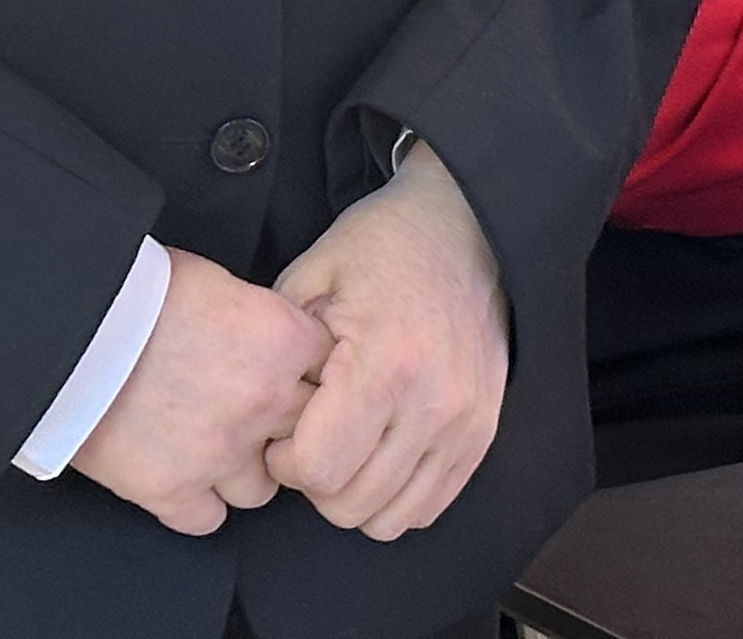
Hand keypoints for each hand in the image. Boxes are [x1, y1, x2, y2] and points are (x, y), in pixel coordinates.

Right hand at [72, 251, 327, 535]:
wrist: (65, 324)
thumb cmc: (136, 289)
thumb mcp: (215, 282)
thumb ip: (260, 320)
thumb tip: (275, 343)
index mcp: (281, 338)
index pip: (335, 372)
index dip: (312, 376)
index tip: (292, 377)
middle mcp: (264, 400)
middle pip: (308, 434)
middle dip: (284, 428)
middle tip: (251, 413)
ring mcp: (220, 452)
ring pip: (263, 487)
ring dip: (241, 469)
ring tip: (207, 442)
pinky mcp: (172, 491)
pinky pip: (208, 520)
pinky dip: (194, 502)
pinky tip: (177, 472)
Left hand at [267, 145, 510, 540]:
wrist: (467, 225)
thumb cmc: (383, 244)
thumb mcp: (313, 273)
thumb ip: (281, 348)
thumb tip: (260, 413)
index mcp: (385, 362)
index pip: (318, 468)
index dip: (283, 459)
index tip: (280, 429)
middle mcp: (433, 404)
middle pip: (350, 504)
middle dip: (314, 481)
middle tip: (307, 438)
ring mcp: (464, 425)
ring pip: (390, 518)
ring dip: (353, 494)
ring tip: (342, 446)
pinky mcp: (482, 435)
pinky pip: (428, 507)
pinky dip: (393, 496)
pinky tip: (375, 453)